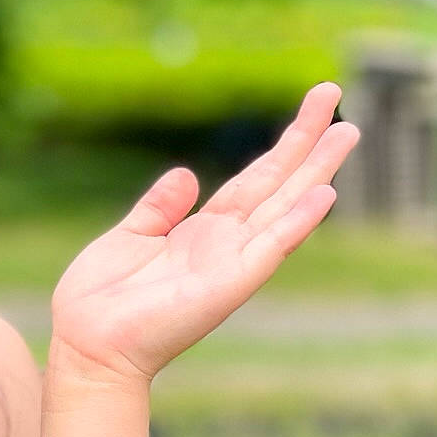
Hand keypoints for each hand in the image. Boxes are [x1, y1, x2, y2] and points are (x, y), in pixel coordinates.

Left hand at [49, 84, 359, 386]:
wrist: (87, 345)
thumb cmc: (100, 301)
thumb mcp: (129, 237)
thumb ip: (160, 208)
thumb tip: (187, 174)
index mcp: (203, 233)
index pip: (254, 180)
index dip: (282, 144)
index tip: (312, 107)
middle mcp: (226, 245)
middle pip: (277, 183)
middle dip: (307, 141)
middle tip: (334, 92)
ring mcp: (232, 264)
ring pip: (284, 207)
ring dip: (317, 170)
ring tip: (349, 131)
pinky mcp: (229, 285)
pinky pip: (270, 247)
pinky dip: (298, 222)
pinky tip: (325, 194)